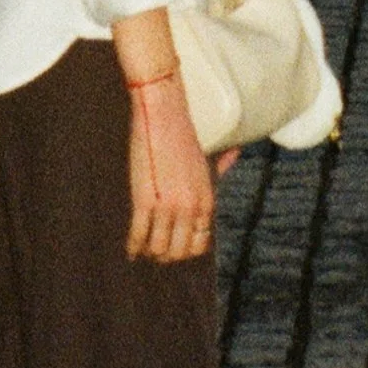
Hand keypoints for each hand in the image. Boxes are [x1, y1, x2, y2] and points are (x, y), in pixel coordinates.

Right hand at [124, 71, 214, 259]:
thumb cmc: (182, 131)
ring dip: (149, 252)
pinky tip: (131, 248)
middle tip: (154, 250)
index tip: (173, 247)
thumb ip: (222, 165)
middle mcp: (190, 208)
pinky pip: (138, 235)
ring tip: (142, 247)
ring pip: (158, 249)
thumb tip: (235, 154)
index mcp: (206, 199)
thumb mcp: (207, 154)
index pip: (199, 245)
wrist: (163, 112)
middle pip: (178, 252)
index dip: (184, 250)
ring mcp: (168, 205)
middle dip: (165, 255)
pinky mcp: (145, 200)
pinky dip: (133, 246)